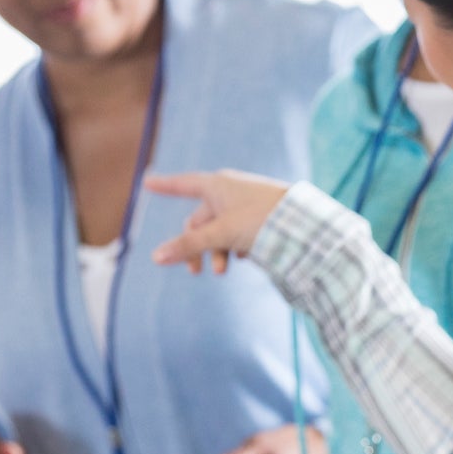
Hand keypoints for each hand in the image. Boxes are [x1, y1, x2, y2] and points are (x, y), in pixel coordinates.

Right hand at [146, 169, 290, 272]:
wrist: (305, 225)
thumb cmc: (261, 219)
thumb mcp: (220, 234)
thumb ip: (188, 245)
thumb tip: (156, 257)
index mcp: (217, 185)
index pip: (183, 184)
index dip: (164, 185)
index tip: (147, 182)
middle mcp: (229, 192)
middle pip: (199, 219)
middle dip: (196, 245)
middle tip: (195, 272)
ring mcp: (244, 205)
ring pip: (219, 230)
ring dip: (216, 251)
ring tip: (224, 271)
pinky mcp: (260, 218)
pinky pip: (237, 233)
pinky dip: (236, 246)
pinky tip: (246, 255)